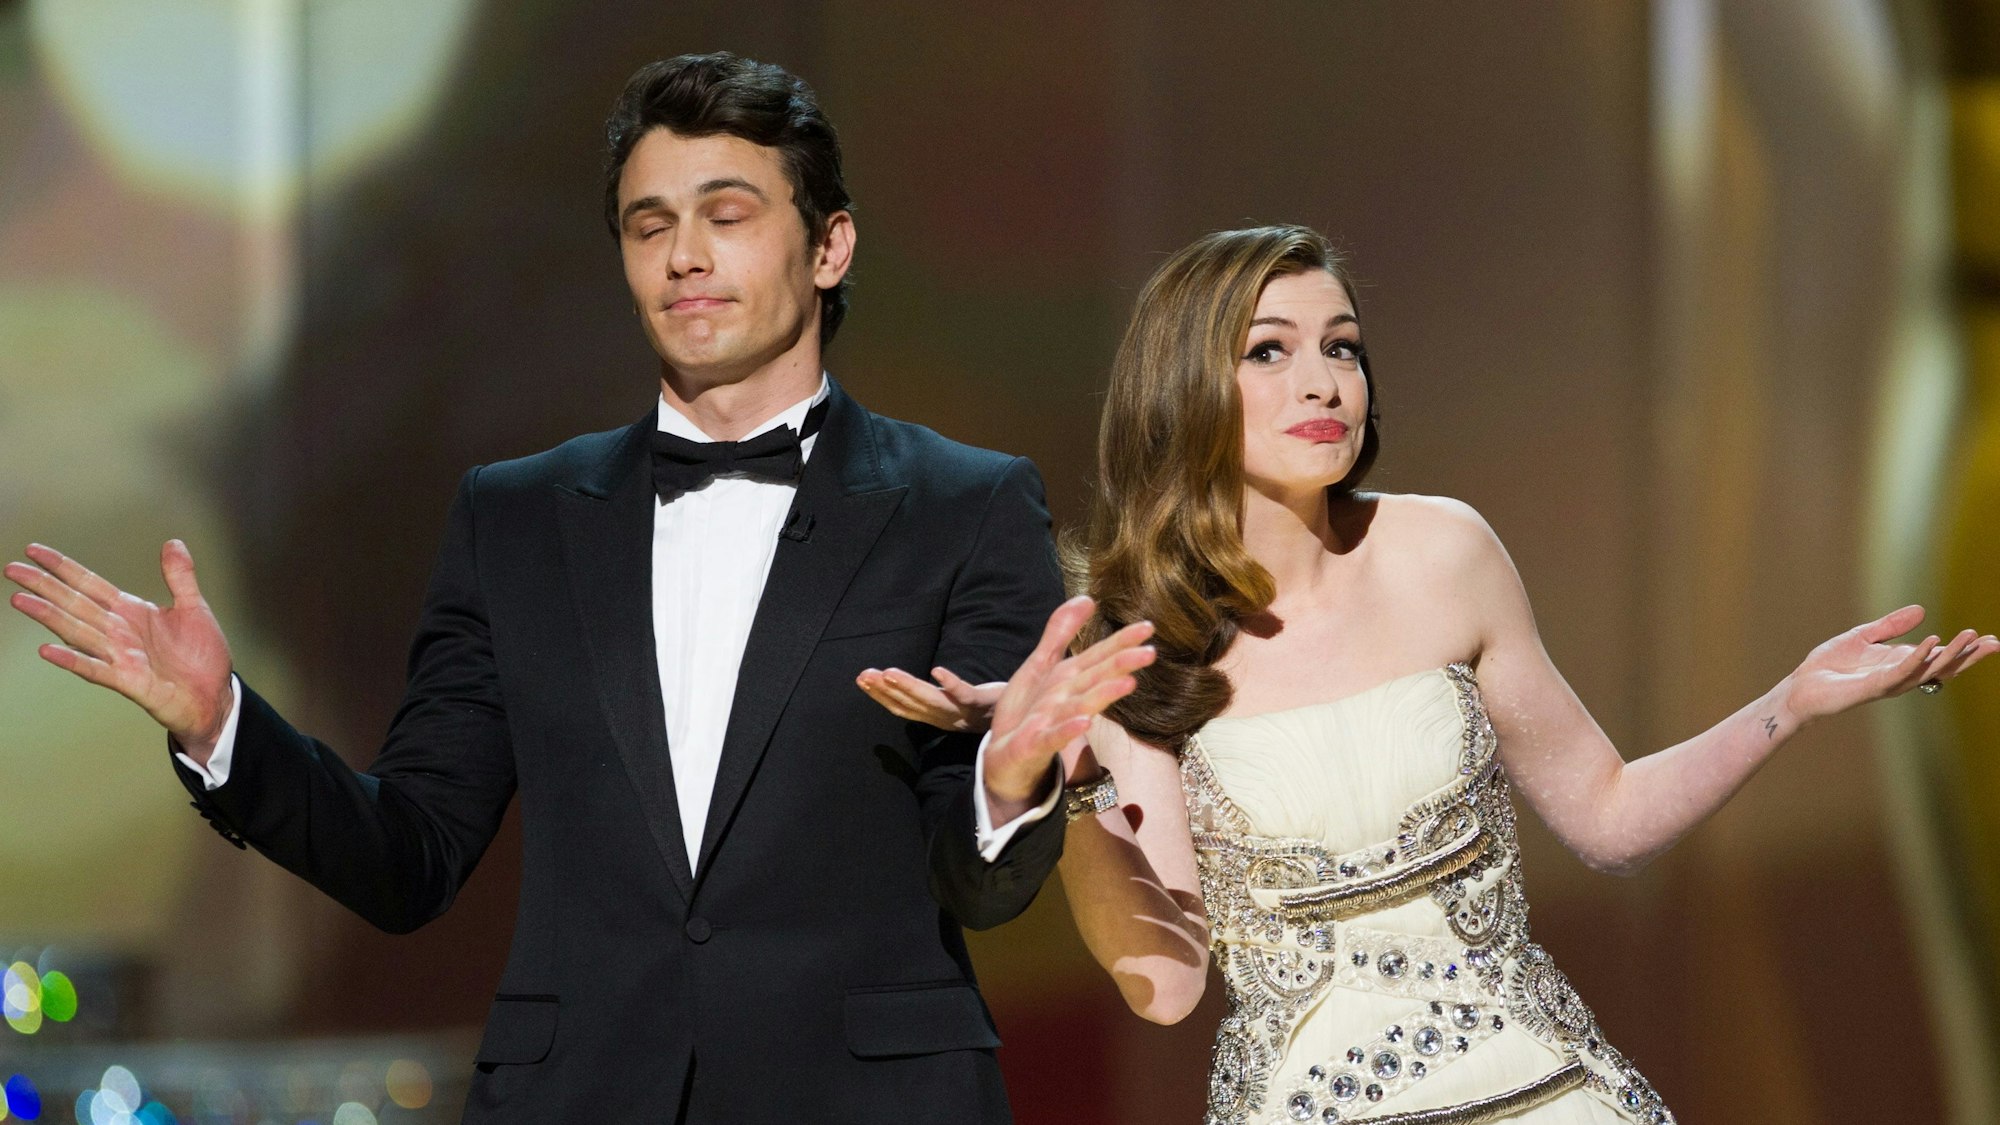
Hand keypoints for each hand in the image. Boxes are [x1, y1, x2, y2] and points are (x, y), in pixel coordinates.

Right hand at [5, 541, 235, 759]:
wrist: (215, 697)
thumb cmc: (200, 656)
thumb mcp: (194, 609)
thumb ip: (181, 577)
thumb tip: (173, 542)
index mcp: (130, 612)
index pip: (89, 584)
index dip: (63, 568)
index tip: (34, 551)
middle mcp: (118, 632)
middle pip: (74, 604)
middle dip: (44, 586)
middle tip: (11, 570)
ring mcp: (120, 656)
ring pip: (77, 632)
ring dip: (49, 617)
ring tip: (21, 600)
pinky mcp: (129, 681)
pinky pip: (96, 669)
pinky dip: (73, 660)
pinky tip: (49, 651)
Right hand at [856, 665, 1003, 731]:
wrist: (1025, 723)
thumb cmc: (989, 710)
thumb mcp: (958, 705)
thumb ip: (935, 697)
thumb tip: (909, 687)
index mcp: (939, 718)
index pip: (904, 707)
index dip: (881, 696)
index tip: (862, 680)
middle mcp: (948, 718)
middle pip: (912, 704)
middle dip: (885, 690)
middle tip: (864, 676)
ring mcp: (965, 711)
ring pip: (932, 700)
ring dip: (909, 687)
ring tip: (888, 673)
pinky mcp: (983, 702)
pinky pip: (966, 694)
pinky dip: (951, 684)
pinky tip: (937, 671)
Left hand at [982, 596, 1155, 820]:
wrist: (1003, 756)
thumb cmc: (1028, 710)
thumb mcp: (1041, 664)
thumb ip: (1062, 632)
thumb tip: (1088, 598)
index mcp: (1070, 678)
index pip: (1100, 656)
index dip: (1122, 641)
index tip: (1148, 627)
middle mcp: (1068, 698)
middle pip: (1097, 678)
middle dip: (1122, 666)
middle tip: (1150, 653)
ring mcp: (1054, 722)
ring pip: (1082, 705)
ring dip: (1104, 695)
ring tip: (1127, 684)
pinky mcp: (1036, 743)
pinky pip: (1053, 736)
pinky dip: (1068, 730)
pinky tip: (1085, 722)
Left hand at [1782, 605, 1998, 723]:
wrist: (1801, 686)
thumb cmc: (1830, 665)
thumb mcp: (1863, 636)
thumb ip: (1891, 626)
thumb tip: (1922, 610)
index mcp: (1901, 663)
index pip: (1939, 656)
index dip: (1964, 649)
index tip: (1991, 639)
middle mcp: (1901, 675)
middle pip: (1943, 666)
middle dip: (1969, 655)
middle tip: (1995, 643)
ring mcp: (1890, 682)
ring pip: (1929, 669)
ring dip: (1951, 654)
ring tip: (1972, 637)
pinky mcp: (1873, 686)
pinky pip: (1901, 671)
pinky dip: (1918, 657)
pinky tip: (1932, 642)